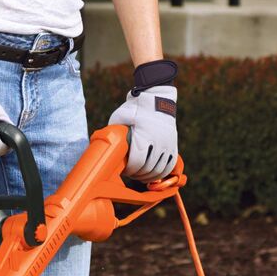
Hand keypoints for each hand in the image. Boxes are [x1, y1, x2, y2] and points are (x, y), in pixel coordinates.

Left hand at [109, 58, 177, 180]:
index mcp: (143, 136)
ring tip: (141, 176)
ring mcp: (167, 144)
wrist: (157, 98)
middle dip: (138, 175)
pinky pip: (170, 165)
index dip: (130, 170)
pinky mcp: (173, 145)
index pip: (138, 162)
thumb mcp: (120, 117)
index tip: (125, 170)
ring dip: (150, 177)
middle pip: (149, 168)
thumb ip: (114, 132)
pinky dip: (162, 173)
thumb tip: (103, 145)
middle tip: (131, 174)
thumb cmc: (134, 109)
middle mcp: (158, 141)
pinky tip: (153, 175)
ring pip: (160, 170)